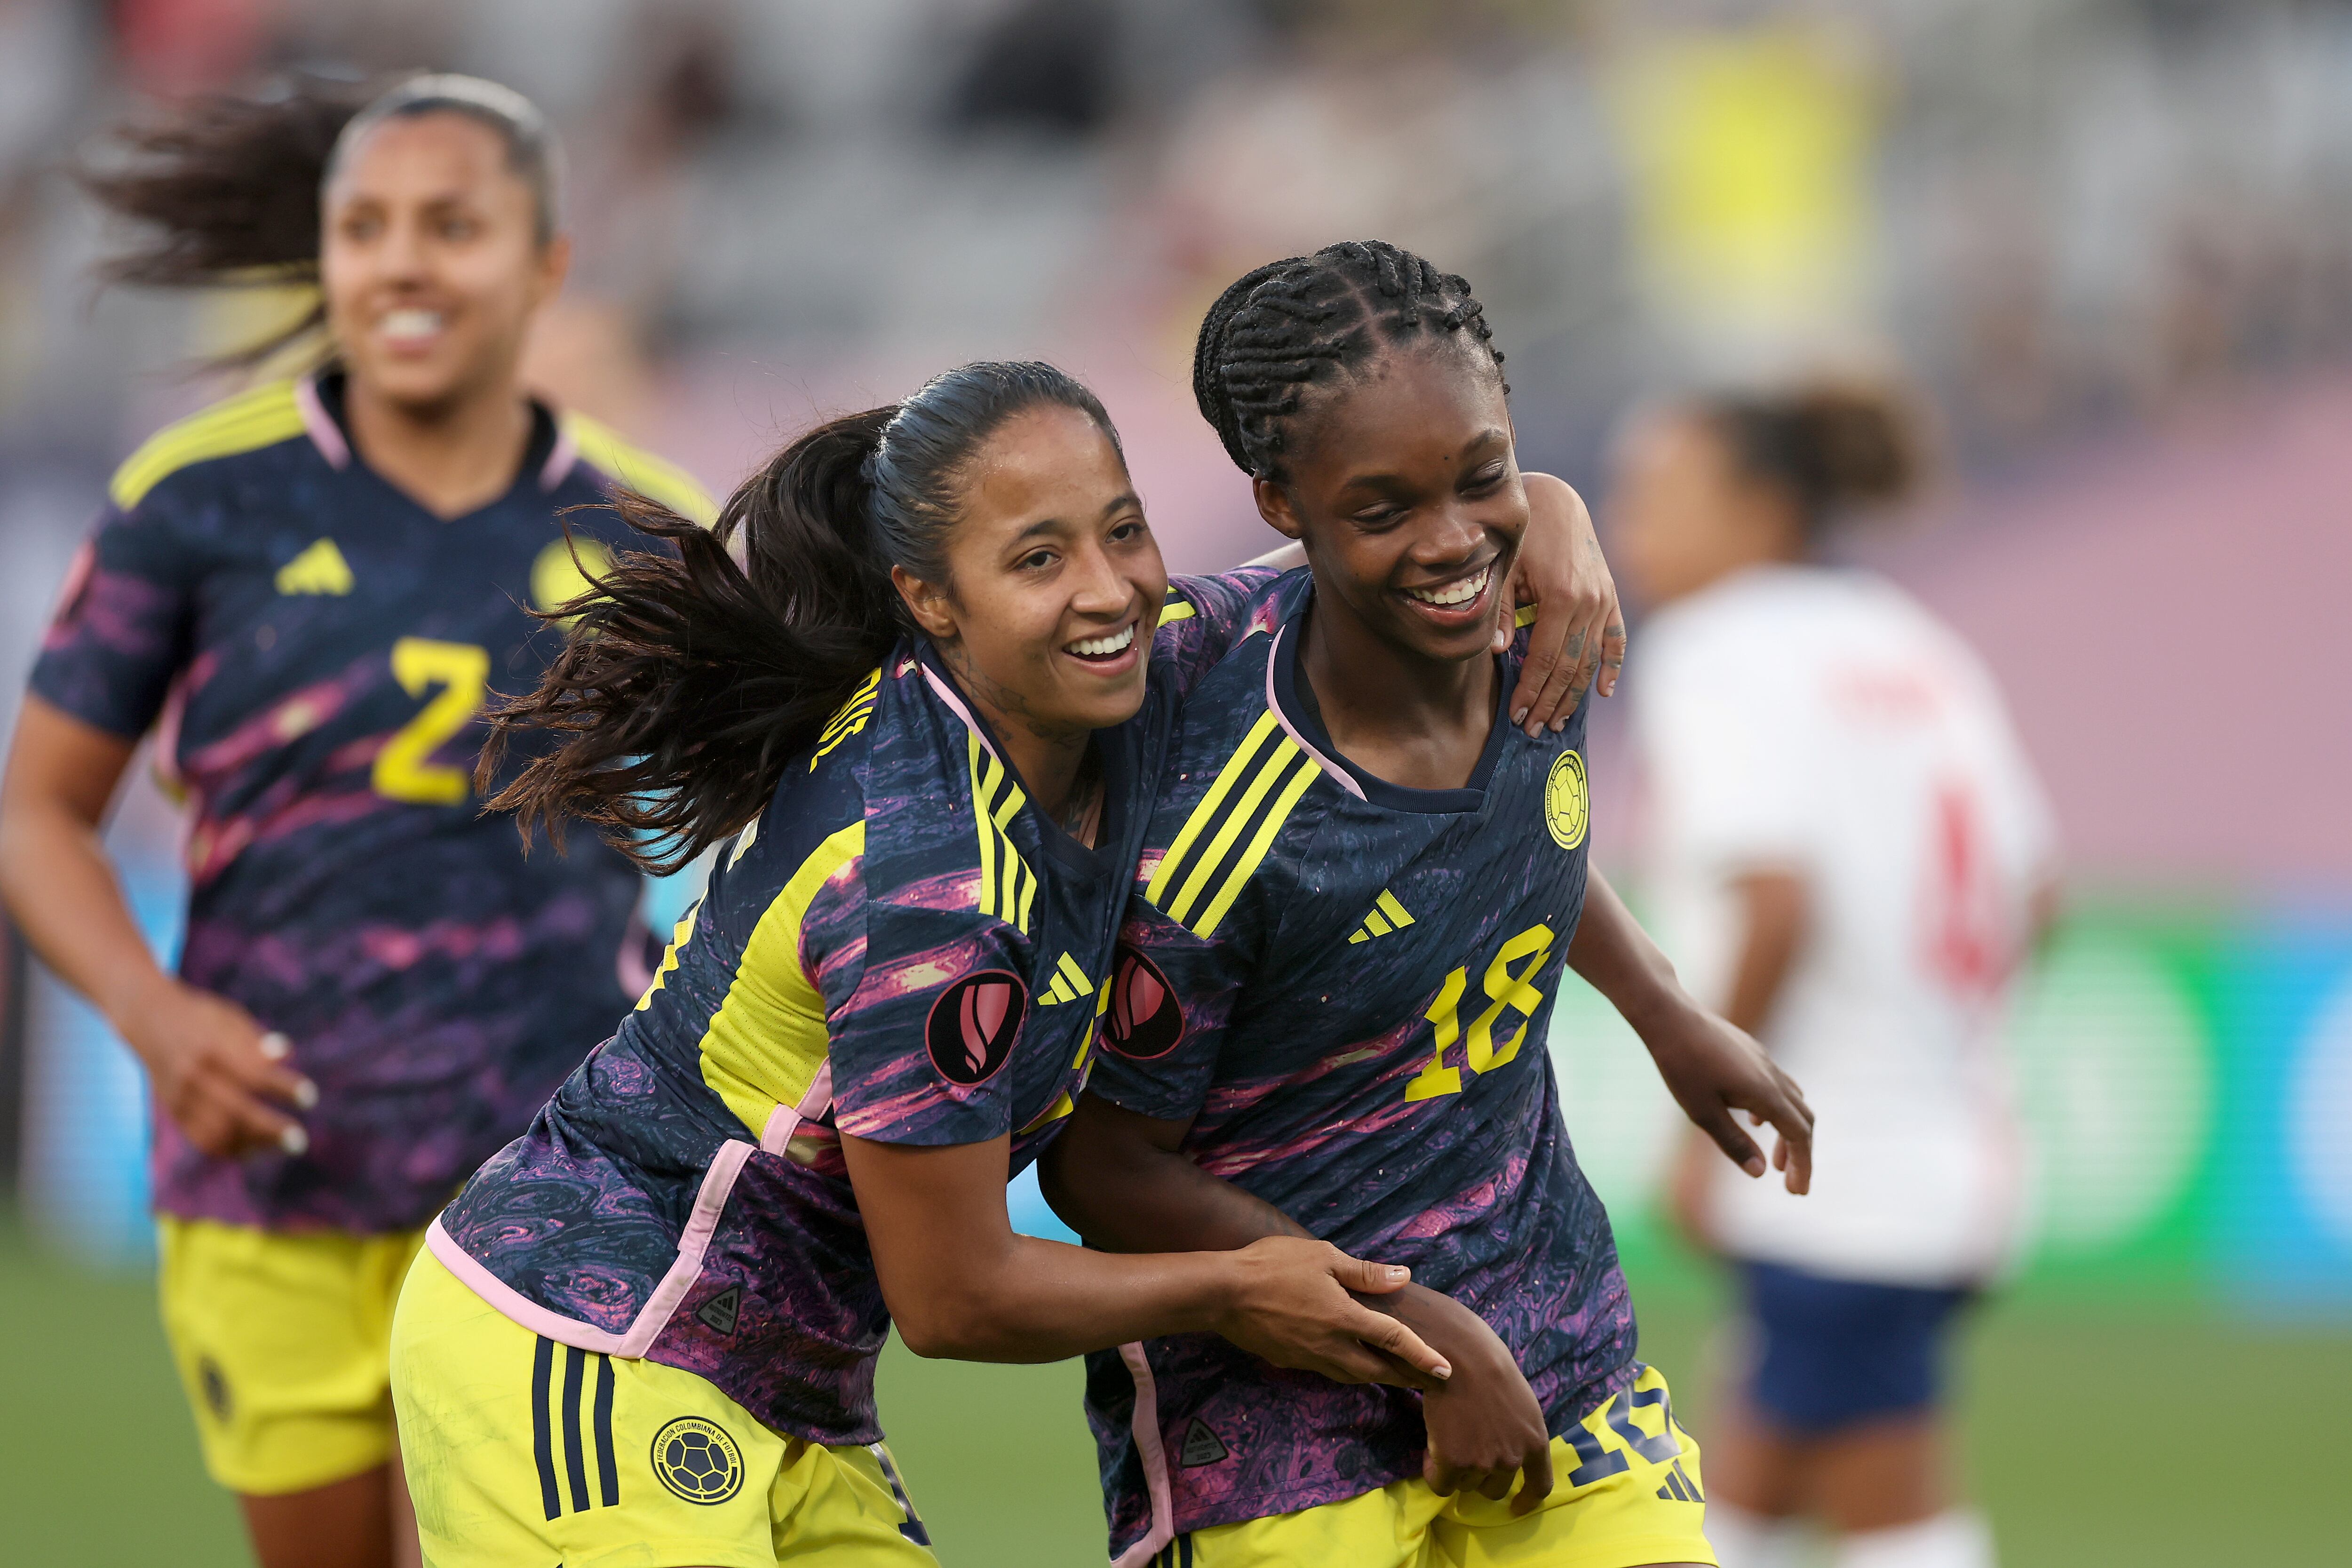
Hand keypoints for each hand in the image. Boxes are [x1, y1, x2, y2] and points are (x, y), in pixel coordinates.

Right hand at [114, 973, 312, 1159]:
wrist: (147, 1019)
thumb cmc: (200, 1016)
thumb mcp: (229, 1018)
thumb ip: (254, 1040)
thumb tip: (284, 1054)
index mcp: (211, 1049)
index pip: (253, 1075)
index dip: (283, 1088)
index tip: (309, 1097)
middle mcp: (193, 1076)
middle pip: (235, 1111)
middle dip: (269, 1130)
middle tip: (299, 1141)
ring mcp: (180, 1096)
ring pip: (217, 1133)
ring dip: (252, 1144)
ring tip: (282, 1146)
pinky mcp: (174, 1110)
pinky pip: (202, 1139)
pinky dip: (230, 1148)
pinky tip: (256, 1150)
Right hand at [1213, 1236, 1452, 1388]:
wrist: (1223, 1293)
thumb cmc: (1273, 1265)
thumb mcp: (1322, 1256)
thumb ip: (1364, 1272)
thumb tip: (1403, 1276)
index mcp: (1344, 1318)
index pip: (1394, 1341)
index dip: (1423, 1356)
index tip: (1446, 1371)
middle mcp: (1330, 1345)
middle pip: (1376, 1369)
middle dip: (1404, 1377)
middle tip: (1425, 1381)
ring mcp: (1308, 1357)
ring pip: (1351, 1375)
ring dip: (1375, 1377)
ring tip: (1393, 1376)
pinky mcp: (1289, 1360)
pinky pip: (1325, 1370)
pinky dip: (1345, 1369)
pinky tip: (1346, 1361)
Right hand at [1412, 1295, 1554, 1513]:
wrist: (1460, 1354)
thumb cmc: (1488, 1366)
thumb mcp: (1521, 1403)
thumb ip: (1519, 1433)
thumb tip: (1507, 1450)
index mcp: (1536, 1442)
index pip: (1539, 1486)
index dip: (1526, 1501)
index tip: (1516, 1507)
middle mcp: (1513, 1458)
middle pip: (1494, 1488)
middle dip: (1479, 1475)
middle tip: (1463, 1450)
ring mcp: (1483, 1463)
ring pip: (1466, 1485)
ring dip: (1456, 1470)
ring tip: (1447, 1438)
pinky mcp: (1453, 1462)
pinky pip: (1442, 1484)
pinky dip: (1434, 1472)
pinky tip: (1431, 1448)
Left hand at [1499, 474, 1625, 736]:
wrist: (1557, 499)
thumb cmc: (1525, 533)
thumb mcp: (1506, 567)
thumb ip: (1502, 608)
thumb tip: (1500, 651)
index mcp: (1562, 597)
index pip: (1545, 660)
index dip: (1531, 691)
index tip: (1517, 715)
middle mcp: (1589, 602)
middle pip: (1570, 667)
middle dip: (1550, 701)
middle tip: (1534, 728)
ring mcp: (1604, 600)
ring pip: (1591, 659)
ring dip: (1575, 693)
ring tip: (1558, 719)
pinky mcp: (1611, 595)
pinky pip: (1616, 638)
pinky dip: (1612, 665)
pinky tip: (1605, 691)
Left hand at [1641, 999, 1812, 1193]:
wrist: (1668, 1016)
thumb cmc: (1681, 1064)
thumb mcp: (1702, 1112)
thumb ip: (1733, 1143)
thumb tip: (1760, 1172)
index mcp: (1765, 1093)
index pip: (1799, 1135)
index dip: (1803, 1165)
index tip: (1797, 1192)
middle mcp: (1772, 1075)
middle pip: (1803, 1119)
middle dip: (1800, 1153)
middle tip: (1790, 1183)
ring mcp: (1763, 1060)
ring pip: (1792, 1100)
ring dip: (1788, 1132)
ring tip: (1775, 1160)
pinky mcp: (1751, 1052)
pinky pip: (1777, 1085)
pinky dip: (1775, 1110)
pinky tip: (1755, 1121)